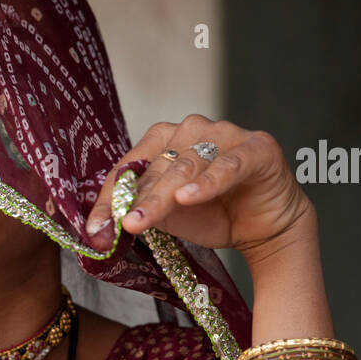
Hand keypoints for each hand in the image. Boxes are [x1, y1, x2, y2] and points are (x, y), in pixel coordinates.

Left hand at [84, 114, 315, 264]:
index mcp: (166, 140)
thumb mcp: (167, 215)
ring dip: (162, 195)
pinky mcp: (257, 149)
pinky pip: (227, 166)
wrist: (264, 227)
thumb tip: (99, 229)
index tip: (96, 229)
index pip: (130, 166)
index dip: (111, 197)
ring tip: (142, 219)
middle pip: (157, 166)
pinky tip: (188, 198)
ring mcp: (226, 135)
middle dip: (136, 200)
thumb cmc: (214, 214)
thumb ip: (138, 212)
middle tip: (120, 227)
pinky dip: (207, 183)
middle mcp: (194, 130)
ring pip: (187, 165)